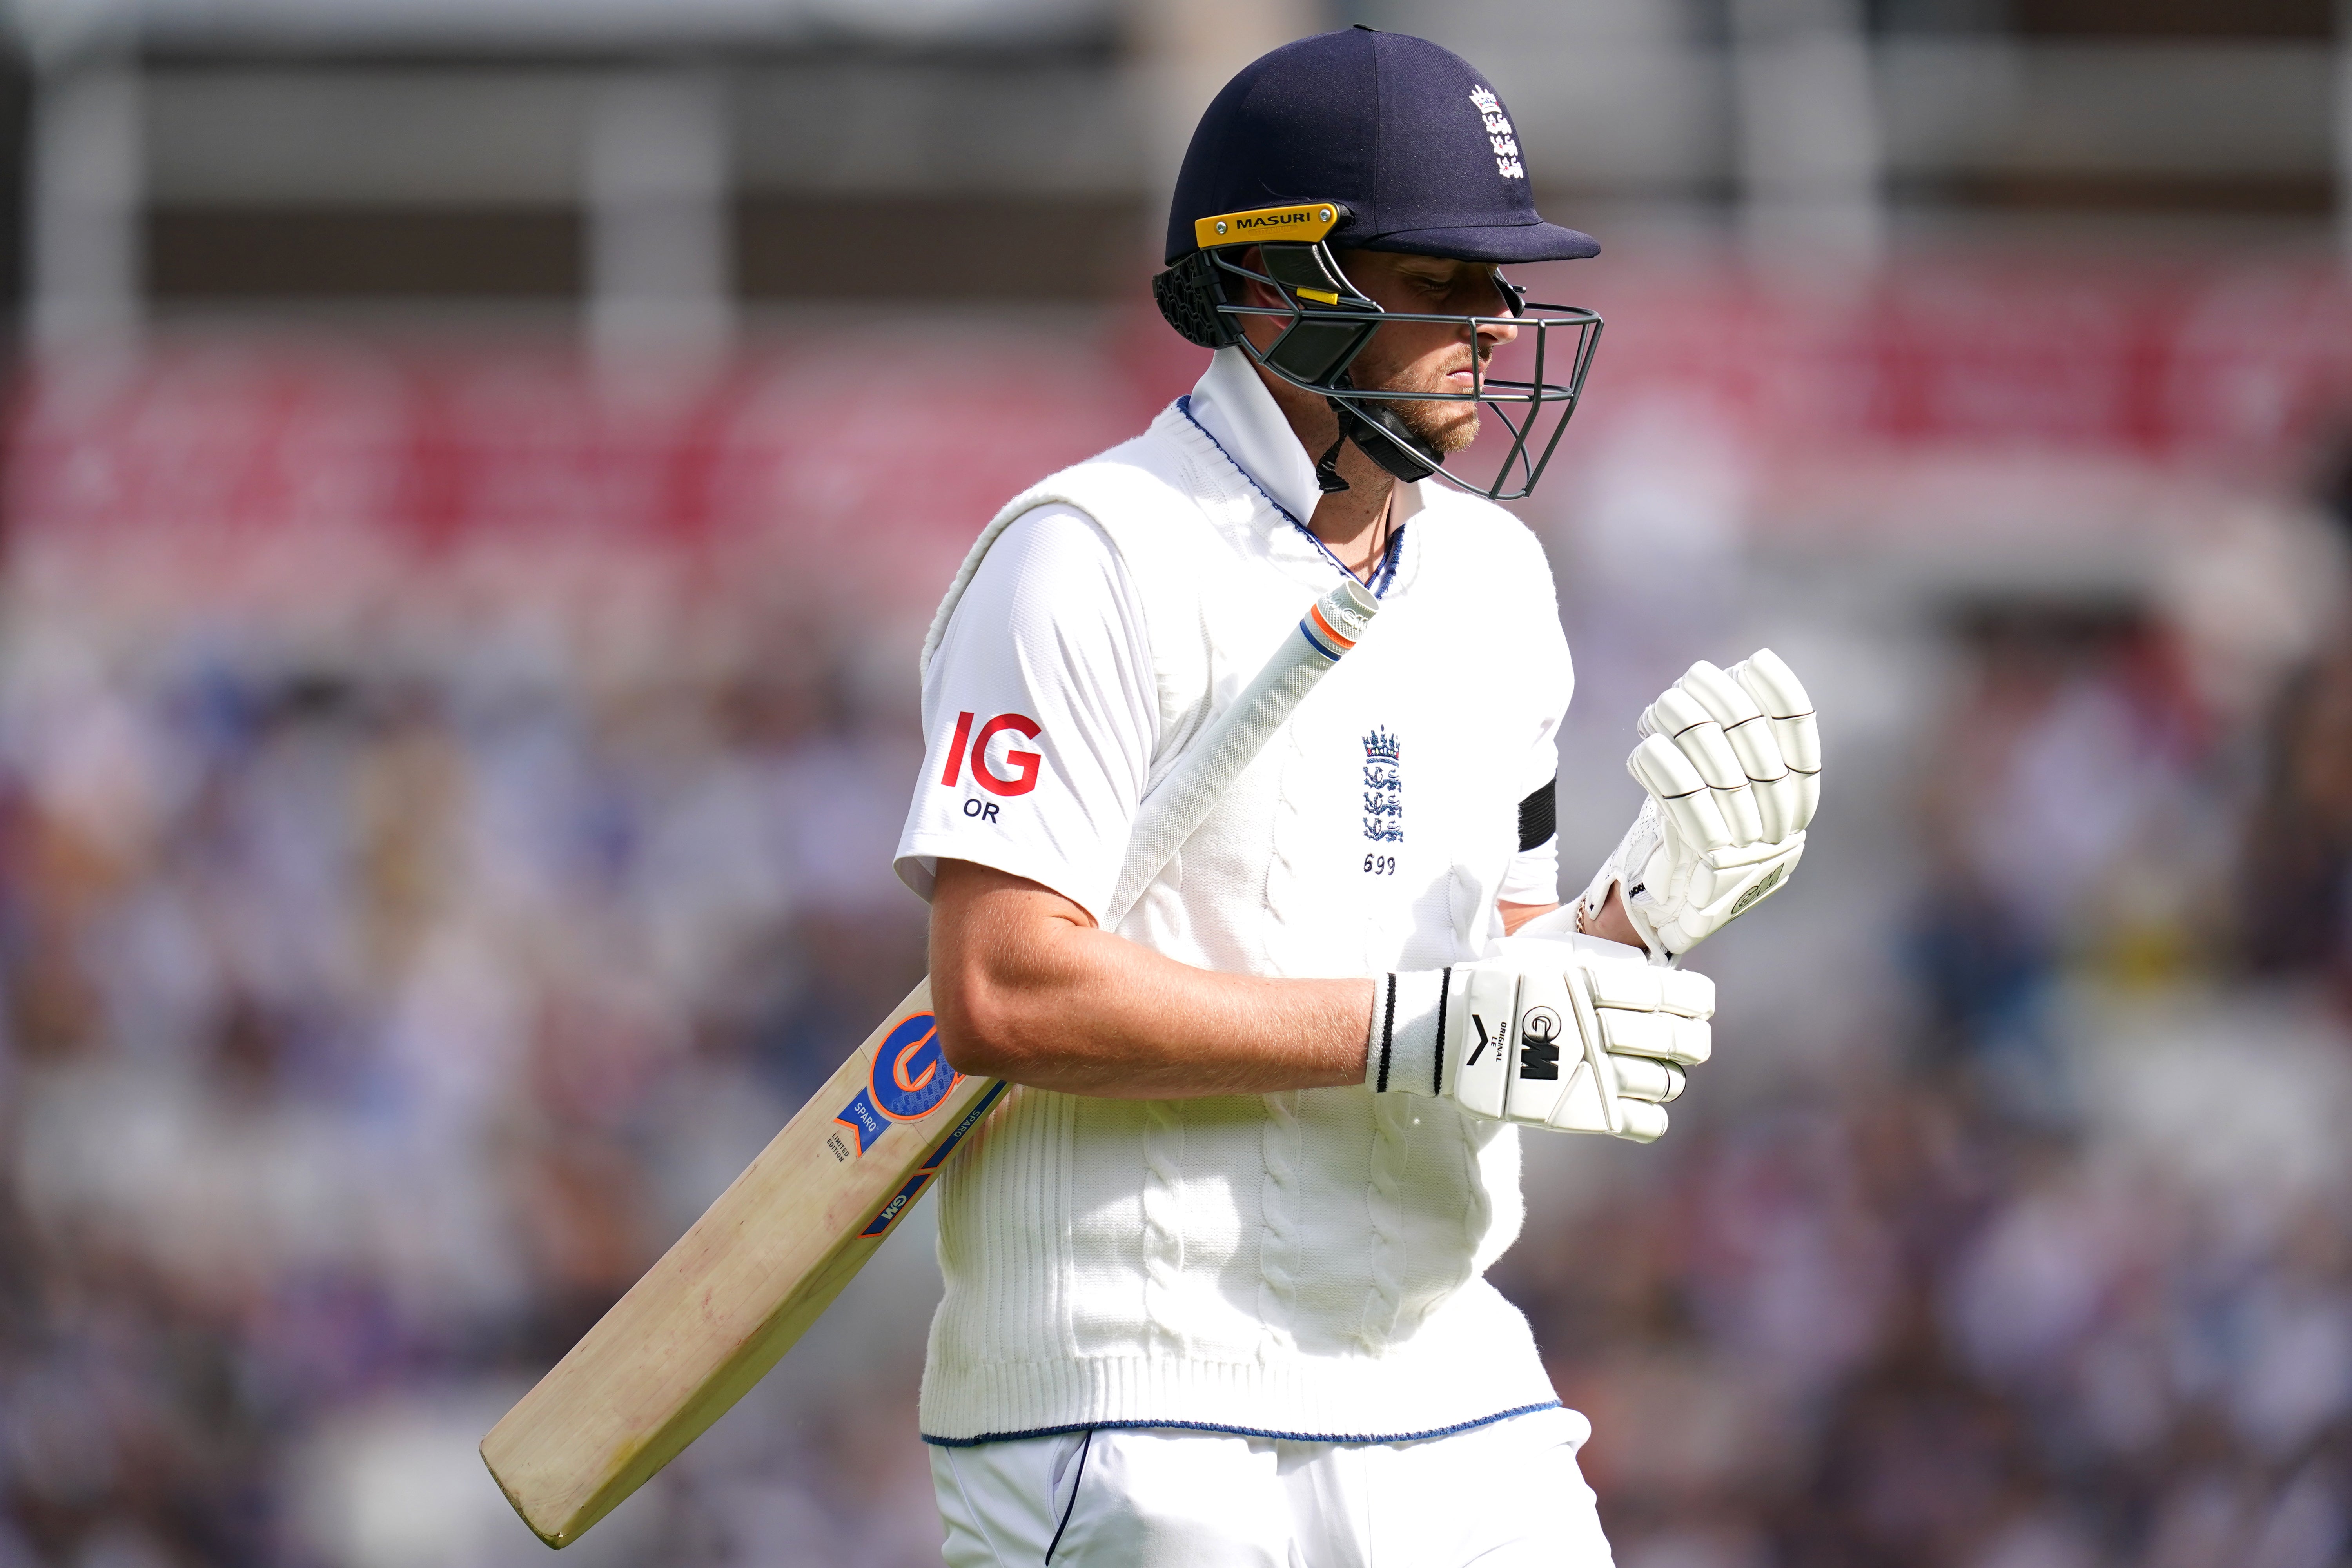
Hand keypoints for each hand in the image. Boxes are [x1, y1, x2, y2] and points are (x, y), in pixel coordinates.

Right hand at [1367, 933, 1713, 1142]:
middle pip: (1679, 1041)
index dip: (1697, 1000)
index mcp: (1595, 984)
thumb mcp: (1544, 956)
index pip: (1673, 994)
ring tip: (1654, 1073)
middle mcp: (1600, 1027)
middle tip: (1688, 1042)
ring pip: (1666, 1083)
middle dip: (1693, 1042)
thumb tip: (1641, 968)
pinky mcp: (1582, 1110)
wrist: (1444, 1033)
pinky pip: (1645, 1124)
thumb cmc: (1493, 987)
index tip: (1699, 1004)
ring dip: (1668, 1078)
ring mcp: (1593, 1072)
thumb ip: (1593, 963)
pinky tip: (1642, 1107)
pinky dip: (1652, 1117)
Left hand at [1580, 650, 1818, 962]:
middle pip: (1758, 755)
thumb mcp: (1715, 797)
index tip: (1756, 660)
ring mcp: (1750, 856)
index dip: (1783, 701)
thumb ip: (1727, 753)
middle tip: (1692, 675)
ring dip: (1689, 731)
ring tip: (1662, 703)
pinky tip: (1643, 748)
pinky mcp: (1711, 870)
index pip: (1802, 748)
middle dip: (1724, 706)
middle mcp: (1782, 837)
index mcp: (1794, 816)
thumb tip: (1723, 681)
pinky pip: (1688, 808)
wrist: (1656, 920)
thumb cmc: (1681, 845)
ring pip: (1722, 777)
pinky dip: (1665, 771)